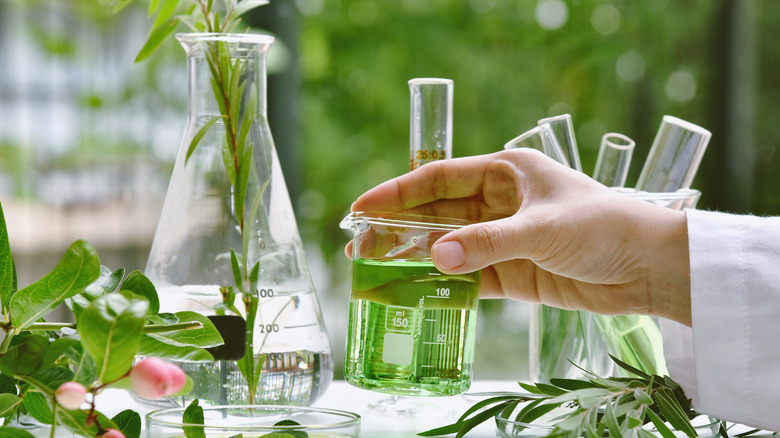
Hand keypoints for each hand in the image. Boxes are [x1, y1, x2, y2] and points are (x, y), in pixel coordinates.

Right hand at [350, 149, 691, 325]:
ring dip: (414, 256)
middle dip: (397, 227)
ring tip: (373, 267)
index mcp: (505, 172)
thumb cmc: (604, 227)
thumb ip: (489, 243)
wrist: (649, 268)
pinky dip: (442, 284)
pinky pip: (467, 276)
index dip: (397, 191)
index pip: (438, 179)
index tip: (361, 206)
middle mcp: (499, 202)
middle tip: (357, 243)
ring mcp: (504, 238)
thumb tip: (435, 258)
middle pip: (436, 214)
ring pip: (447, 246)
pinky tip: (413, 290)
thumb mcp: (542, 229)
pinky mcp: (512, 272)